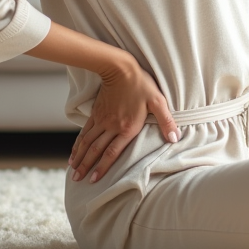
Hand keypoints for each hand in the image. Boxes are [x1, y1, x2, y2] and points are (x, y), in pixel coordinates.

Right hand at [68, 54, 178, 182]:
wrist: (119, 68)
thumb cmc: (140, 84)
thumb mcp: (158, 101)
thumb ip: (166, 121)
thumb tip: (175, 138)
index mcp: (126, 128)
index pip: (112, 152)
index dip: (103, 167)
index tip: (94, 179)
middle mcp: (111, 126)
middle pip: (96, 150)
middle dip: (86, 166)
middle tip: (78, 180)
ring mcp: (101, 120)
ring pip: (87, 142)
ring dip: (80, 157)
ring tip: (73, 170)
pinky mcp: (96, 113)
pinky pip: (85, 131)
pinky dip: (78, 143)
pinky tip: (75, 151)